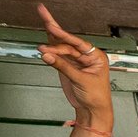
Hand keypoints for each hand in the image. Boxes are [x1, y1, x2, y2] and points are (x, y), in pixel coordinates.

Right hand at [36, 5, 112, 127]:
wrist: (92, 110)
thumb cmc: (97, 97)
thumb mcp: (81, 80)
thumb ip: (64, 67)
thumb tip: (48, 56)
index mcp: (96, 57)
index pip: (78, 43)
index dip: (65, 35)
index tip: (52, 27)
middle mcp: (87, 56)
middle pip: (68, 44)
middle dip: (55, 41)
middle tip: (44, 32)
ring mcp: (76, 61)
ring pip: (61, 48)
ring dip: (50, 46)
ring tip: (40, 47)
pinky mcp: (67, 66)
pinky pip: (57, 55)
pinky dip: (49, 52)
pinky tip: (43, 45)